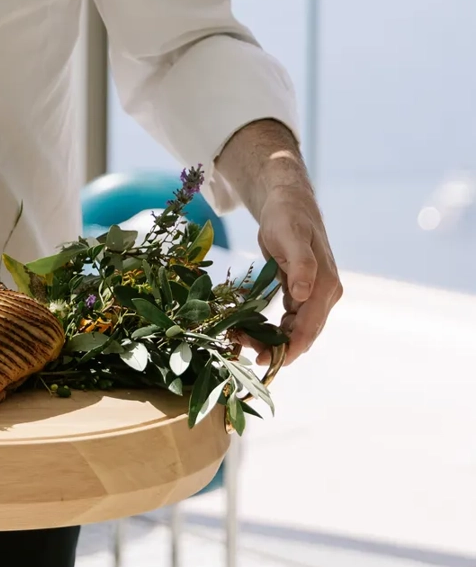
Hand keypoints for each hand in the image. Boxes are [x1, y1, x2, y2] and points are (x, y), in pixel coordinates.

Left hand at [254, 184, 342, 365]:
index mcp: (325, 286)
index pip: (310, 328)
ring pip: (294, 329)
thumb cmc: (289, 217)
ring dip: (270, 340)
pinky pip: (287, 319)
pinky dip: (270, 327)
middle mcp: (323, 294)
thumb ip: (301, 266)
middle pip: (302, 334)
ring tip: (240, 339)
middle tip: (242, 349)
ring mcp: (313, 295)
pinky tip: (249, 330)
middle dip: (275, 348)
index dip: (289, 349)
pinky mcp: (300, 293)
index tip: (265, 362)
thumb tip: (304, 295)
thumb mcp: (291, 237)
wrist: (288, 204)